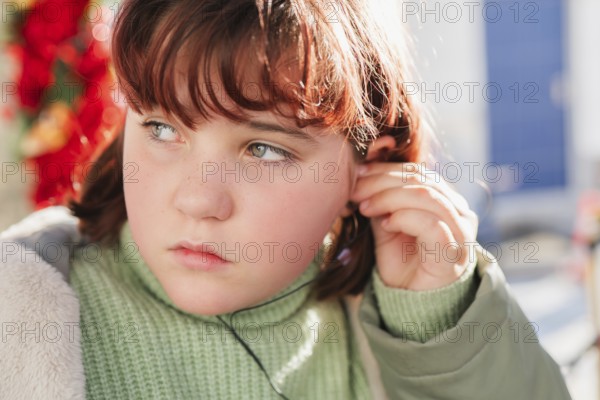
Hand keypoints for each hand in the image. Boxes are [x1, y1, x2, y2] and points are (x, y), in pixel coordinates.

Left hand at [350, 137, 478, 290]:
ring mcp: (460, 232)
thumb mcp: (386, 226)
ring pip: (427, 197)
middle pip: (420, 180)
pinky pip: (432, 225)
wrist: (414, 304)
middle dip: (382, 182)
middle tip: (356, 190)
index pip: (416, 172)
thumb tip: (360, 177)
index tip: (357, 173)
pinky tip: (387, 224)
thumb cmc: (402, 264)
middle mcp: (459, 212)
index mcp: (445, 200)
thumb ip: (381, 203)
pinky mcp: (454, 254)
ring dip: (390, 198)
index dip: (385, 169)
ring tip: (366, 207)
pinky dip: (405, 218)